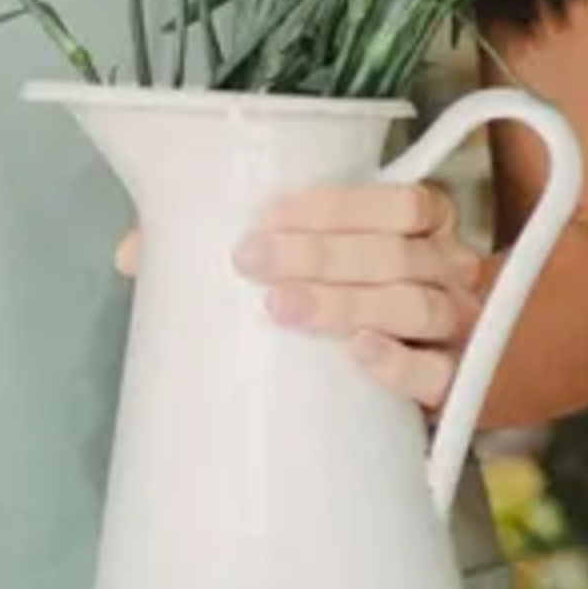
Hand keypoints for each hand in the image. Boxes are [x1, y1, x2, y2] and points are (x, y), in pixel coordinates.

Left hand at [113, 184, 482, 407]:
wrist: (419, 381)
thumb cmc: (350, 300)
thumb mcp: (306, 262)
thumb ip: (234, 244)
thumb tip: (134, 254)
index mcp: (423, 224)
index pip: (398, 200)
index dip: (335, 206)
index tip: (264, 218)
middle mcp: (447, 269)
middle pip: (397, 251)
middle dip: (322, 252)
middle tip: (252, 263)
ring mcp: (453, 328)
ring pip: (413, 305)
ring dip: (346, 301)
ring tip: (281, 309)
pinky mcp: (452, 387)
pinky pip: (436, 373)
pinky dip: (397, 361)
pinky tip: (356, 352)